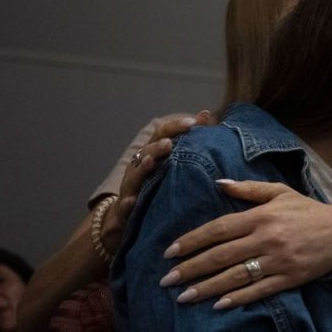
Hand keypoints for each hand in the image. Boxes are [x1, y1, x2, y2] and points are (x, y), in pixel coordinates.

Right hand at [99, 111, 210, 258]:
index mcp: (152, 153)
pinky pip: (126, 205)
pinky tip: (133, 201)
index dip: (176, 126)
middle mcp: (139, 166)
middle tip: (170, 143)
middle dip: (157, 146)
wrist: (128, 216)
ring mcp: (131, 186)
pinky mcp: (126, 208)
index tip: (194, 121)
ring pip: (135, 174)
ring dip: (143, 168)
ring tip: (152, 162)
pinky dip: (129, 202)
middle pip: (147, 151)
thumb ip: (187, 140)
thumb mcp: (171, 161)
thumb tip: (206, 115)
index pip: (162, 134)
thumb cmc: (157, 183)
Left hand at [161, 180, 331, 307]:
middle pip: (221, 255)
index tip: (170, 252)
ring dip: (207, 287)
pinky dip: (238, 299)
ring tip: (184, 297)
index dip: (192, 241)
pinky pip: (259, 291)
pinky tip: (218, 305)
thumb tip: (219, 183)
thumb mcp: (280, 192)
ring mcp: (278, 261)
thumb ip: (248, 189)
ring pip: (235, 276)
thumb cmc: (308, 211)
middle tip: (166, 280)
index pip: (218, 229)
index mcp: (261, 216)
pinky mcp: (290, 278)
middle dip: (191, 268)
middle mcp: (267, 239)